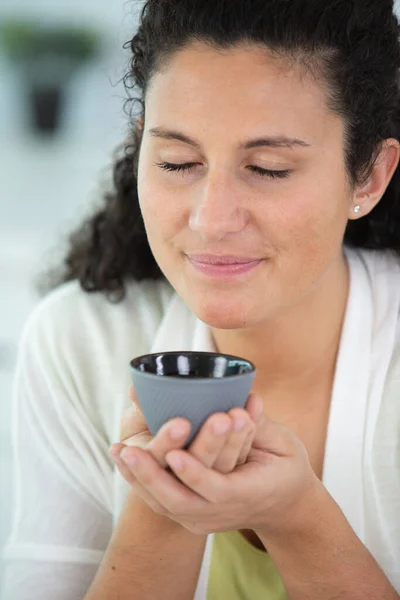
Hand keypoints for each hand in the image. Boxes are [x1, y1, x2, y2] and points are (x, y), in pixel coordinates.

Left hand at [116, 408, 320, 541]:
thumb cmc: (285, 469)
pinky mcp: (192, 515)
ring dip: (138, 478)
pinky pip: (161, 503)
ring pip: (165, 505)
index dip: (194, 474)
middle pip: (180, 502)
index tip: (174, 455)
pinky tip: (123, 461)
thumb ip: (261, 426)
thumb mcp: (284, 446)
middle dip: (152, 476)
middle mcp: (221, 513)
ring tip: (118, 451)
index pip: (217, 490)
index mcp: (248, 494)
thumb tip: (247, 399)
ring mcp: (204, 519)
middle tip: (130, 450)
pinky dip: (140, 482)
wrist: (284, 507)